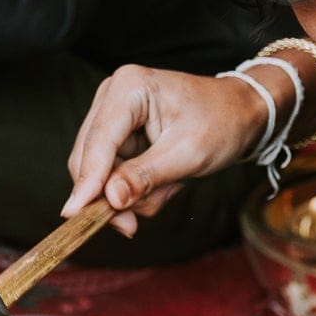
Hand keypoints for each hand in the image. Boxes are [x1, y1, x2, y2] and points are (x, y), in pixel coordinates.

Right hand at [63, 65, 279, 236]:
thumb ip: (146, 177)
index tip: (74, 215)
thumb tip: (110, 200)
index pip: (98, 142)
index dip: (86, 181)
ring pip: (101, 174)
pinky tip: (166, 181)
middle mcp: (113, 97)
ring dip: (133, 193)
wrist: (242, 114)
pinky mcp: (119, 136)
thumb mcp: (188, 154)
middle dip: (113, 195)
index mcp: (129, 88)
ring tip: (172, 185)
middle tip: (132, 227)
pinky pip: (114, 176)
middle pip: (88, 159)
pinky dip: (138, 189)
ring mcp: (113, 117)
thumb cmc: (222, 124)